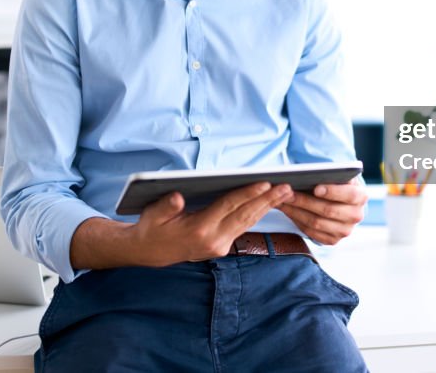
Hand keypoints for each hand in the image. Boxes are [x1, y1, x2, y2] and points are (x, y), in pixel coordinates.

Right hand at [129, 182, 294, 265]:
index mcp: (198, 230)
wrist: (148, 253)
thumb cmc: (152, 228)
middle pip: (245, 216)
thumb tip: (177, 197)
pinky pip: (243, 227)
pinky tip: (267, 203)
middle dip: (267, 201)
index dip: (247, 194)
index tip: (265, 183)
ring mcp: (220, 246)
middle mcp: (213, 241)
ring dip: (266, 207)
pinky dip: (256, 214)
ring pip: (248, 222)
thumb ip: (166, 206)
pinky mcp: (222, 246)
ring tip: (284, 193)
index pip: (229, 207)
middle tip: (286, 187)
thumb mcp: (153, 214)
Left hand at [278, 179, 366, 244]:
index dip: (333, 192)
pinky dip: (297, 220)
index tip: (316, 187)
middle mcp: (356, 215)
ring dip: (296, 211)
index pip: (349, 195)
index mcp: (361, 196)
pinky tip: (287, 210)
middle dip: (305, 201)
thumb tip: (306, 175)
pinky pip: (311, 232)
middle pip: (328, 210)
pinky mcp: (333, 240)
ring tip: (282, 200)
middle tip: (288, 192)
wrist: (340, 203)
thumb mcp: (338, 177)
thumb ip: (329, 175)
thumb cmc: (335, 185)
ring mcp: (345, 230)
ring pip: (317, 223)